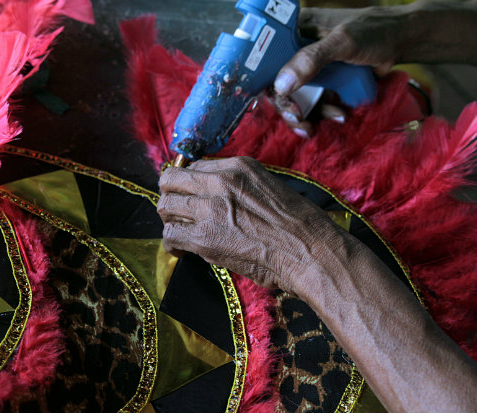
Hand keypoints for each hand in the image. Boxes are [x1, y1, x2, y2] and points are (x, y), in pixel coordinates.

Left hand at [157, 157, 340, 292]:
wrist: (310, 251)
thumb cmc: (300, 224)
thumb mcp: (269, 188)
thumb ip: (240, 188)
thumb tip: (218, 197)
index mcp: (238, 166)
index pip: (195, 167)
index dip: (189, 184)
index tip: (191, 196)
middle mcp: (220, 181)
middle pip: (171, 179)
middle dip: (171, 195)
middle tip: (177, 211)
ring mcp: (210, 208)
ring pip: (165, 205)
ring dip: (170, 218)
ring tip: (179, 231)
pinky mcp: (204, 237)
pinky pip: (170, 234)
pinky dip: (172, 243)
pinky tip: (181, 250)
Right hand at [273, 6, 403, 135]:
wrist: (400, 41)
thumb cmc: (372, 32)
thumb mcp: (341, 42)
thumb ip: (311, 60)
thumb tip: (281, 86)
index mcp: (293, 34)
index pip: (268, 64)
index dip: (271, 87)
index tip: (286, 103)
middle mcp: (296, 53)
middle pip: (280, 87)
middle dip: (290, 108)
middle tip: (301, 121)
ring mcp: (311, 71)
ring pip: (298, 99)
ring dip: (310, 115)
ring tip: (331, 118)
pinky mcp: (325, 84)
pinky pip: (315, 104)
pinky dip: (325, 114)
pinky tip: (341, 114)